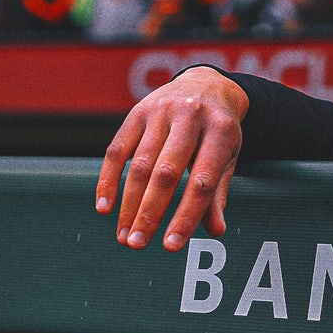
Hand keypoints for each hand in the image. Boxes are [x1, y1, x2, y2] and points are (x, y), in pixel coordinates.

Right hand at [95, 66, 248, 251]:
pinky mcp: (136, 112)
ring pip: (140, 164)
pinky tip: (104, 207)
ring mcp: (161, 112)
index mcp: (222, 131)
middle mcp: (190, 117)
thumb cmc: (219, 132)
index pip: (202, 181)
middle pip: (166, 173)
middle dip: (149, 213)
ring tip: (124, 235)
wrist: (205, 86)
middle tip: (137, 245)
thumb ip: (218, 192)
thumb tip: (216, 230)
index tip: (171, 245)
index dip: (186, 215)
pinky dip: (108, 180)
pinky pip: (117, 150)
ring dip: (128, 204)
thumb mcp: (228, 157)